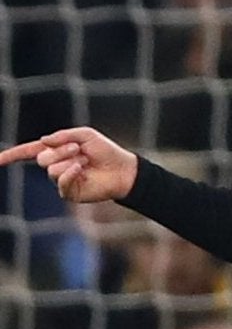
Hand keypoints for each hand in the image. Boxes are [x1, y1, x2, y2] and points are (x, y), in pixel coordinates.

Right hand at [0, 127, 139, 203]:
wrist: (123, 169)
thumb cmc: (106, 151)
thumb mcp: (85, 135)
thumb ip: (62, 135)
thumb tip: (42, 141)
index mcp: (56, 151)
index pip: (28, 152)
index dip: (11, 155)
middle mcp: (55, 166)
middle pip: (41, 158)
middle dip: (60, 151)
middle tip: (78, 150)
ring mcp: (61, 180)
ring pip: (50, 169)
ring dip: (68, 161)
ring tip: (85, 161)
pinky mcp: (69, 193)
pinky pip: (60, 181)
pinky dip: (70, 172)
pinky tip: (82, 170)